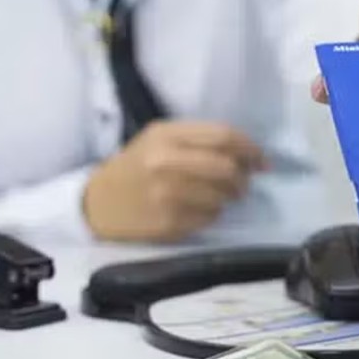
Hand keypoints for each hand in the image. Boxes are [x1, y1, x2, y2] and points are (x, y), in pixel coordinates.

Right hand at [83, 121, 267, 242]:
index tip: (261, 160)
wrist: (97, 203)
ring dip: (229, 197)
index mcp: (167, 135)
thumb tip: (250, 156)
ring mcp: (166, 195)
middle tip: (244, 183)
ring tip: (219, 196)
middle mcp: (165, 163)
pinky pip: (210, 218)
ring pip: (222, 196)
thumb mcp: (161, 139)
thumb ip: (201, 140)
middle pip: (226, 167)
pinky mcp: (168, 222)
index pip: (224, 137)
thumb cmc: (136, 166)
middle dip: (243, 177)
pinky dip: (213, 214)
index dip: (250, 148)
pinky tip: (199, 209)